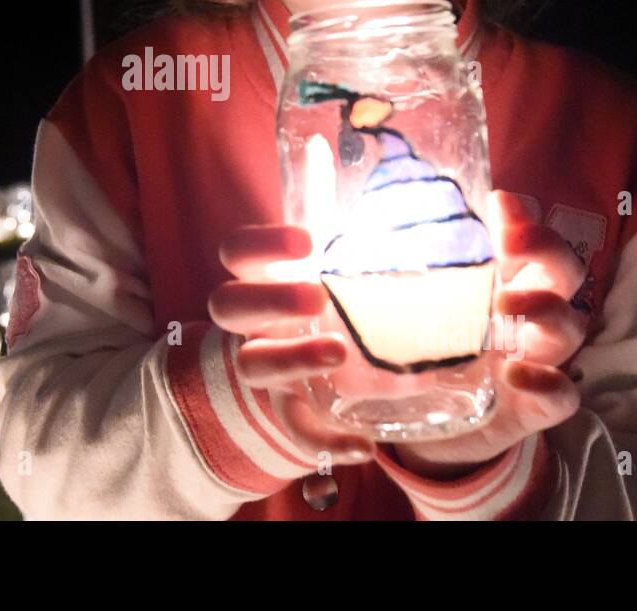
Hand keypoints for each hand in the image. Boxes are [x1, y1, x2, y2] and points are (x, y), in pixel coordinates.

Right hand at [211, 224, 375, 466]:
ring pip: (250, 364)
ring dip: (291, 357)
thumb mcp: (352, 266)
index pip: (237, 253)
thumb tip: (409, 190)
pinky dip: (326, 441)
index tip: (308, 242)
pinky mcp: (294, 409)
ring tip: (338, 353)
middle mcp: (256, 321)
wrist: (344, 360)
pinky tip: (363, 447)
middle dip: (268, 299)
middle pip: (227, 305)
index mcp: (265, 278)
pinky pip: (297, 429)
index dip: (260, 244)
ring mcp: (270, 367)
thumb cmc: (347, 296)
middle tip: (317, 296)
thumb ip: (368, 237)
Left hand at [389, 190, 589, 478]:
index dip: (522, 219)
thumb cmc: (416, 353)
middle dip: (545, 248)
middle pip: (562, 271)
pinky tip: (516, 376)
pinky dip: (547, 383)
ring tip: (505, 306)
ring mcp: (537, 361)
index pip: (527, 240)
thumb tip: (329, 224)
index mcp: (499, 283)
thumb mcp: (397, 310)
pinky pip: (562, 395)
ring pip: (569, 325)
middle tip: (510, 245)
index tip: (497, 204)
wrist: (423, 430)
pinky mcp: (533, 408)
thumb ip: (379, 270)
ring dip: (545, 309)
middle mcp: (527, 316)